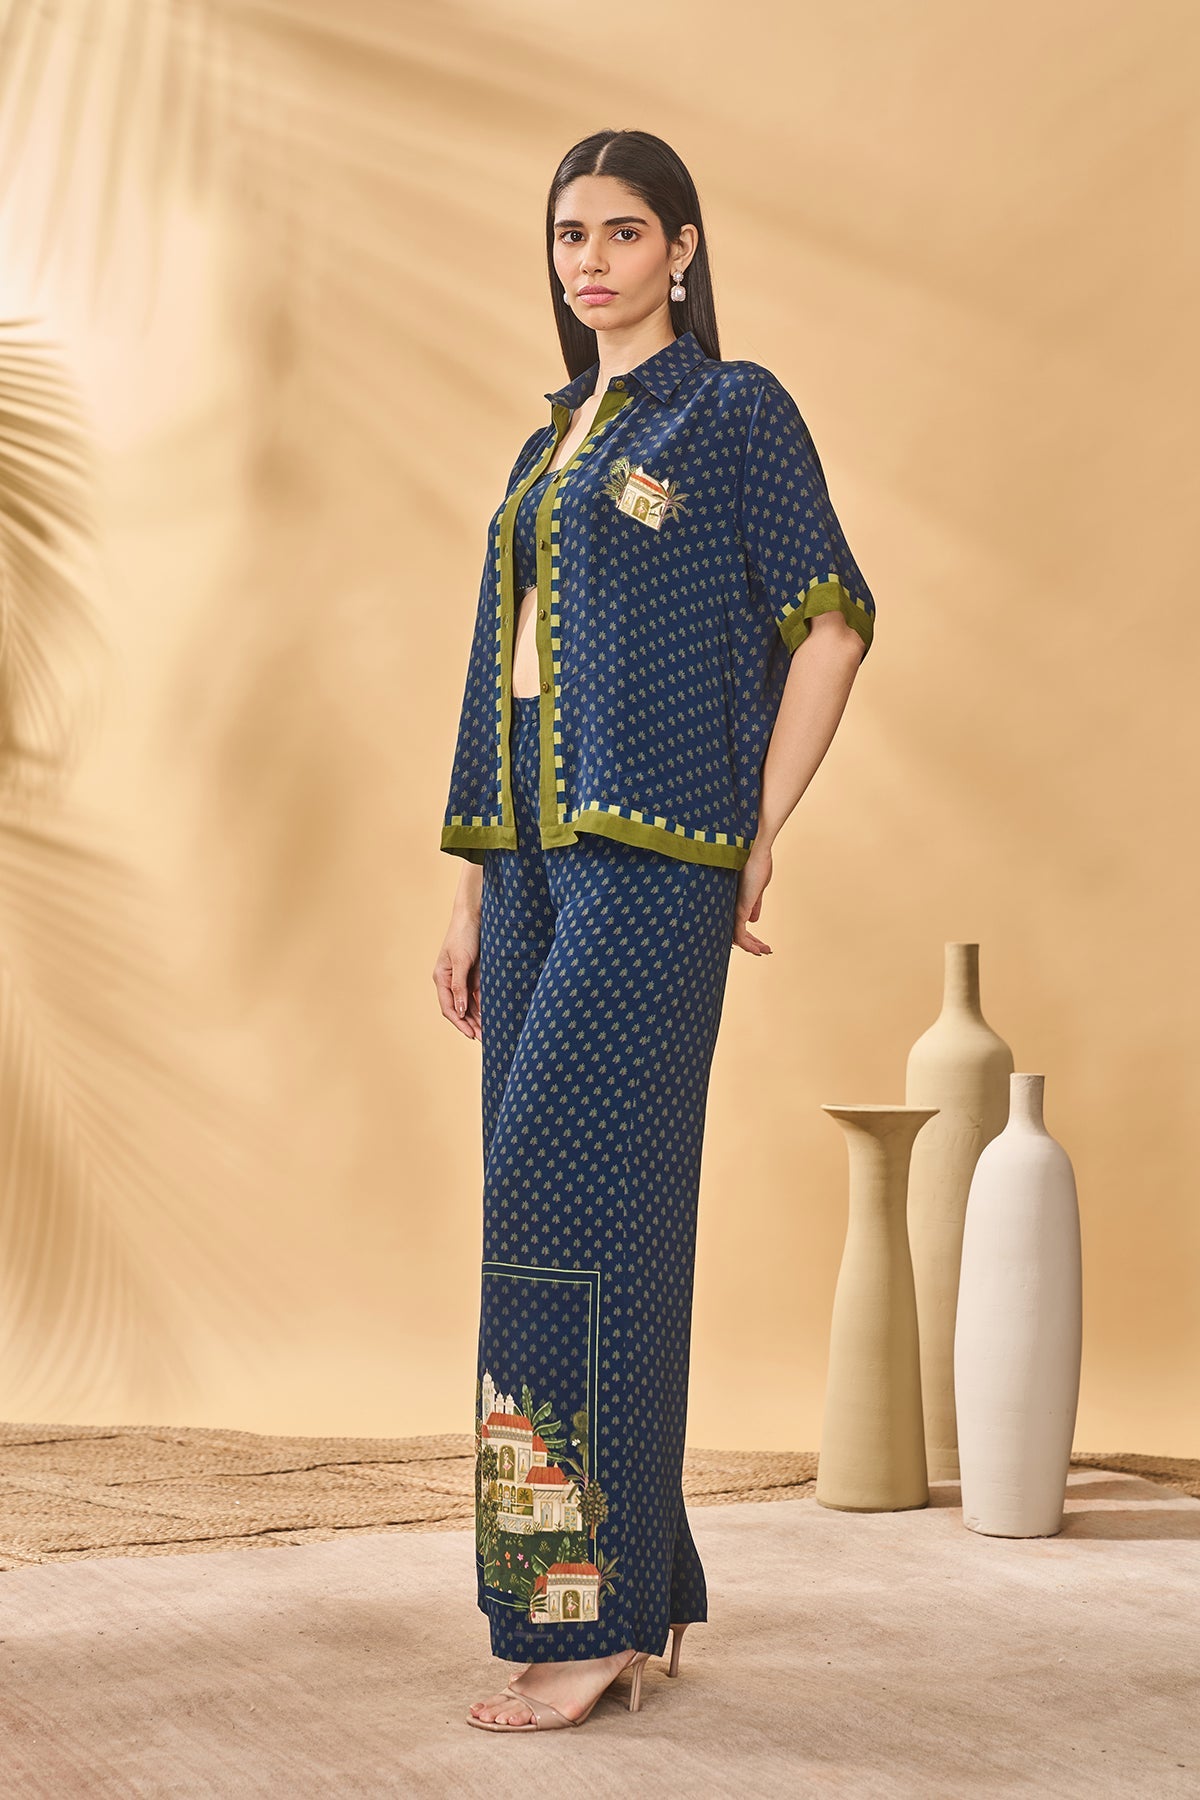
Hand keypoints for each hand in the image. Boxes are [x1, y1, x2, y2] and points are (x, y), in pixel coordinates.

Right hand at [433, 907, 482, 1038]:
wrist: (475, 914)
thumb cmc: (464, 934)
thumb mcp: (461, 960)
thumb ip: (459, 986)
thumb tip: (460, 1010)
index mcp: (441, 978)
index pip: (449, 1007)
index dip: (459, 1023)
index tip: (471, 1034)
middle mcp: (451, 981)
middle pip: (459, 1009)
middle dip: (471, 1025)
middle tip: (484, 1039)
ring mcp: (463, 978)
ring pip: (469, 1005)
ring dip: (478, 1019)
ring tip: (490, 1032)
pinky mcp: (475, 974)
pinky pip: (478, 995)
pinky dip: (484, 1006)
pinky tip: (492, 1016)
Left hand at [733, 840, 773, 955]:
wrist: (754, 848)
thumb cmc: (756, 861)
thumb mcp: (757, 888)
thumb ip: (755, 904)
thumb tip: (754, 919)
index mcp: (734, 900)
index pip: (737, 923)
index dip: (747, 935)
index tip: (758, 943)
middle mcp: (731, 905)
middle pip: (736, 932)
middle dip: (750, 944)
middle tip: (763, 951)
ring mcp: (733, 908)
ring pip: (737, 936)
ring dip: (751, 946)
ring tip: (764, 951)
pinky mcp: (739, 909)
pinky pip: (740, 934)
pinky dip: (749, 945)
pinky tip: (758, 950)